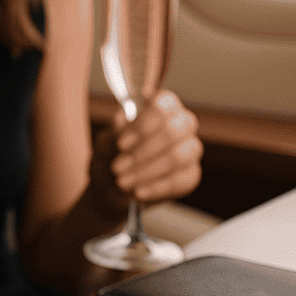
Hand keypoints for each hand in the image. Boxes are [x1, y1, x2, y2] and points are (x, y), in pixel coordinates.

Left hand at [91, 90, 201, 210]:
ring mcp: (189, 150)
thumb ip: (113, 133)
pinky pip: (183, 180)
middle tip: (117, 167)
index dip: (144, 123)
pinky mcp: (190, 175)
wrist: (110, 188)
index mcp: (160, 108)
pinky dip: (156, 187)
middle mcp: (180, 125)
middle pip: (177, 128)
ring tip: (122, 182)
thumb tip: (120, 120)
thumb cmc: (111, 157)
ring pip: (181, 155)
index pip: (166, 103)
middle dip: (144, 151)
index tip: (121, 143)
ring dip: (148, 170)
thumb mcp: (105, 145)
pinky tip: (138, 192)